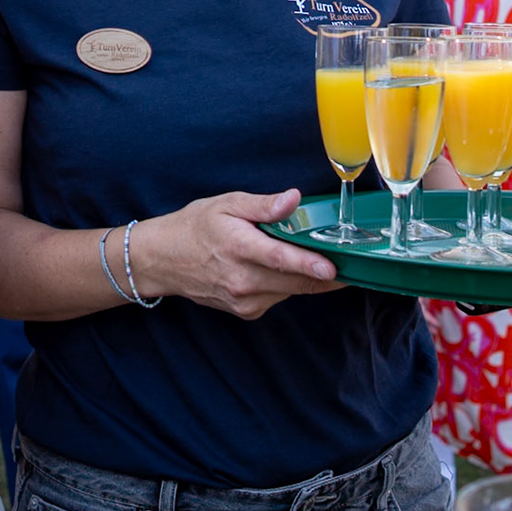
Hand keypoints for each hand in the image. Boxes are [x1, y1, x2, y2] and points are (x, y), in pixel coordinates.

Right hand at [134, 189, 340, 319]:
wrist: (163, 260)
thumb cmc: (195, 227)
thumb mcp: (227, 204)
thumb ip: (263, 205)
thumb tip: (293, 199)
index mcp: (238, 247)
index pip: (280, 259)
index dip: (309, 265)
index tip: (334, 269)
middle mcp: (242, 279)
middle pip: (296, 281)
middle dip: (326, 273)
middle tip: (347, 259)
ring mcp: (244, 300)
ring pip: (291, 290)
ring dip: (305, 276)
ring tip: (306, 256)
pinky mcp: (246, 311)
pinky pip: (279, 297)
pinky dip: (285, 284)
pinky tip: (274, 269)